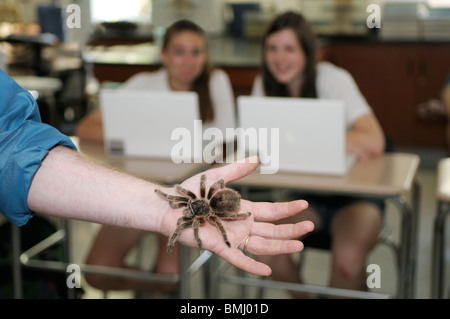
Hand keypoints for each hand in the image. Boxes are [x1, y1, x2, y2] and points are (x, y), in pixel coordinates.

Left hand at [158, 157, 313, 275]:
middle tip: (310, 226)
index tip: (304, 204)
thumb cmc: (192, 192)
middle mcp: (241, 225)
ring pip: (261, 245)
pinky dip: (252, 266)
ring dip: (280, 246)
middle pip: (272, 230)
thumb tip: (257, 159)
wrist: (171, 205)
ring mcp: (232, 237)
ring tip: (299, 245)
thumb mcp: (217, 176)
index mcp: (243, 209)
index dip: (288, 209)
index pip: (271, 211)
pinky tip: (267, 271)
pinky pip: (238, 259)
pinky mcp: (219, 246)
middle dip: (291, 229)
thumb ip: (237, 169)